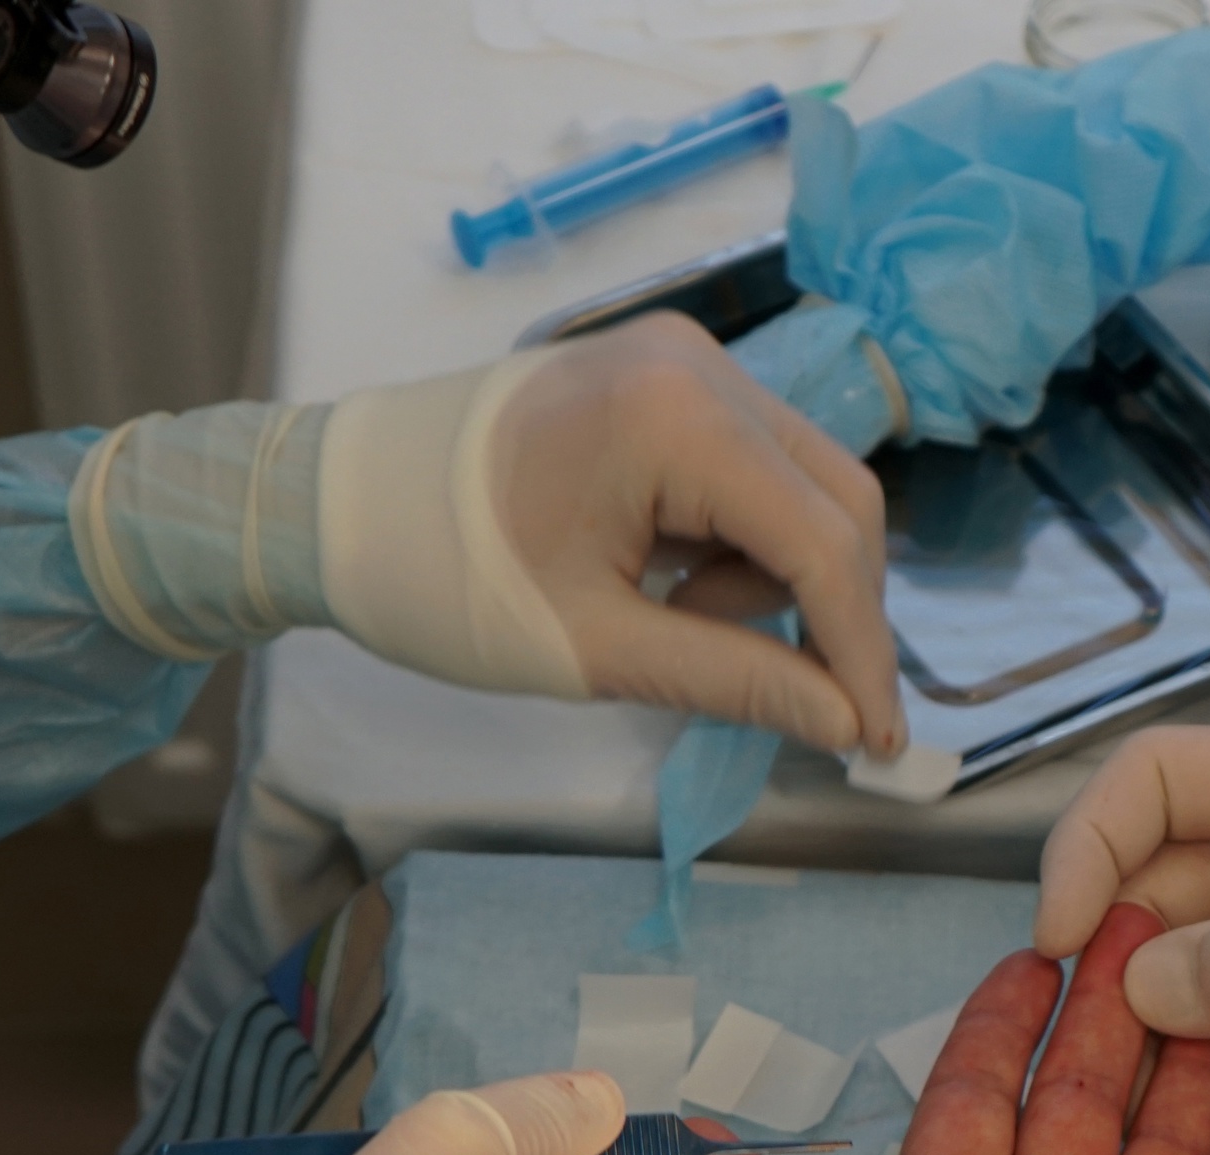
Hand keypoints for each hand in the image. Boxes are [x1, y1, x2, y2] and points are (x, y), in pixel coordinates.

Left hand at [322, 311, 906, 753]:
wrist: (332, 499)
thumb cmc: (445, 576)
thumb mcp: (597, 649)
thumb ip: (736, 680)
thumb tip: (846, 725)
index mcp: (676, 419)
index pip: (821, 543)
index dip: (861, 649)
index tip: (877, 740)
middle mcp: (701, 367)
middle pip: (838, 501)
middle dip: (833, 610)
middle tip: (811, 701)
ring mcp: (687, 360)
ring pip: (809, 482)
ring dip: (783, 573)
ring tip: (686, 620)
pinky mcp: (670, 375)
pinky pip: (759, 463)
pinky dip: (748, 537)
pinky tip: (679, 579)